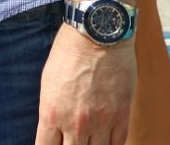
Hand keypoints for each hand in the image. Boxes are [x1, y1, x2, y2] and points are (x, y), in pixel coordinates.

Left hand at [35, 27, 135, 143]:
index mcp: (51, 114)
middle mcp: (75, 124)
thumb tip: (53, 130)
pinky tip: (106, 142)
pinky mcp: (121, 118)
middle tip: (71, 141)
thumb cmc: (68, 54)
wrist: (97, 36)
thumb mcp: (48, 84)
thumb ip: (51, 112)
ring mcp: (100, 123)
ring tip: (88, 140)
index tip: (52, 144)